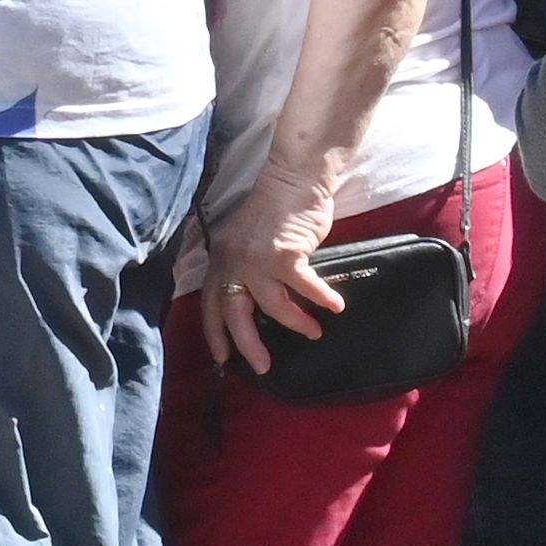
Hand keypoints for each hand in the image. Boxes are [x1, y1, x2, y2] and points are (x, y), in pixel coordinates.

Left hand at [197, 183, 344, 379]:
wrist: (292, 179)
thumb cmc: (274, 211)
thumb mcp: (246, 242)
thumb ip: (245, 269)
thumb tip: (256, 306)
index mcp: (221, 259)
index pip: (210, 303)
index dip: (215, 332)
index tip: (223, 358)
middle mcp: (233, 261)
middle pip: (234, 313)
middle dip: (248, 344)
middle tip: (263, 366)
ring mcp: (258, 259)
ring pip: (273, 306)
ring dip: (295, 324)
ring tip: (313, 332)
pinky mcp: (286, 255)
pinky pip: (305, 288)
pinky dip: (322, 299)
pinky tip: (335, 307)